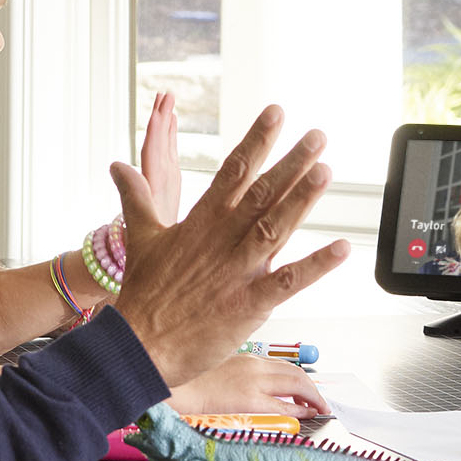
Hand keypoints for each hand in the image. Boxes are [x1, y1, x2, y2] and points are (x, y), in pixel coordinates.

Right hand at [112, 105, 348, 387]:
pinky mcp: (248, 304)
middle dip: (291, 163)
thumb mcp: (141, 237)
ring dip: (302, 201)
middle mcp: (222, 241)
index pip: (233, 171)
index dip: (256, 141)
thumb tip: (118, 166)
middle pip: (262, 194)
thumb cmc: (143, 295)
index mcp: (201, 222)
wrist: (137, 346)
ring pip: (275, 229)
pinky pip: (288, 281)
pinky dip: (316, 266)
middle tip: (317, 137)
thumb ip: (136, 198)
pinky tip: (341, 249)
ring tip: (325, 172)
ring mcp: (237, 272)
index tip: (276, 114)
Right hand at [167, 353, 330, 417]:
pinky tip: (305, 415)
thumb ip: (236, 373)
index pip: (283, 363)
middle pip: (294, 372)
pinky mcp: (247, 399)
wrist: (168, 384)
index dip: (300, 377)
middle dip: (312, 387)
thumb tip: (249, 388)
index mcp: (244, 356)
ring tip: (319, 408)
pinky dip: (299, 409)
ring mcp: (251, 381)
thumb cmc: (186, 380)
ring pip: (295, 383)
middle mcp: (252, 364)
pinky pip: (282, 404)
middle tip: (320, 401)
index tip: (307, 389)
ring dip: (312, 396)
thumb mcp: (215, 368)